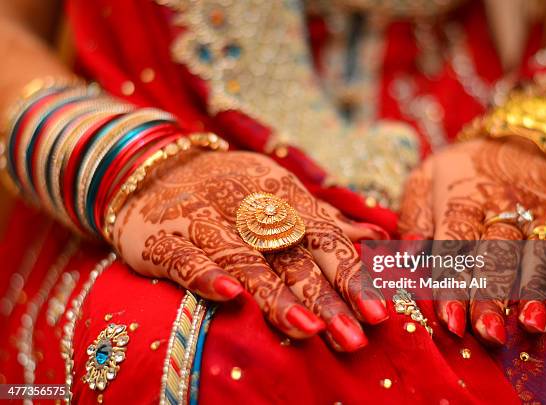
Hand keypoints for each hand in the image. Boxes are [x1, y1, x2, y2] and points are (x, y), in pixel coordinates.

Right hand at [113, 150, 388, 350]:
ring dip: (275, 293)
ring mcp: (204, 218)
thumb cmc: (232, 186)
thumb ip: (326, 218)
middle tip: (352, 337)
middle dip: (324, 296)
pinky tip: (229, 296)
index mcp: (282, 194)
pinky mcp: (162, 236)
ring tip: (307, 328)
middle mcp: (247, 205)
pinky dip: (205, 274)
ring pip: (244, 259)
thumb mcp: (281, 191)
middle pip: (291, 255)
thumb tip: (377, 236)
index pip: (324, 237)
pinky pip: (185, 256)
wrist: (156, 166)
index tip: (377, 313)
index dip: (351, 275)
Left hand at [398, 137, 545, 345]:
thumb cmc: (463, 170)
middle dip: (492, 295)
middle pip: (497, 256)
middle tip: (487, 333)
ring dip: (537, 291)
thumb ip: (414, 215)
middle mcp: (503, 209)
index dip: (452, 284)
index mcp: (462, 201)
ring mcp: (542, 214)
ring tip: (532, 325)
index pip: (455, 245)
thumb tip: (407, 254)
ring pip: (540, 254)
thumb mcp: (427, 178)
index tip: (449, 320)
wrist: (521, 139)